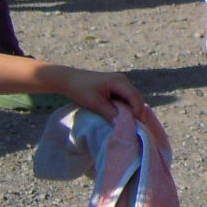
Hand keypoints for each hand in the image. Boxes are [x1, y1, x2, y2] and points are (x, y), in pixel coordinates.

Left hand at [44, 66, 165, 141]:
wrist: (69, 80)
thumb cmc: (80, 90)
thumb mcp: (94, 103)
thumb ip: (109, 112)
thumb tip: (122, 124)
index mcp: (119, 81)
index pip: (134, 97)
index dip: (136, 110)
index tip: (135, 124)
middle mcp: (123, 80)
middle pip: (136, 97)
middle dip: (137, 111)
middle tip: (135, 126)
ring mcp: (120, 82)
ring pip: (132, 98)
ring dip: (131, 109)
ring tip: (129, 123)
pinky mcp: (116, 86)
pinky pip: (126, 97)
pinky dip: (126, 107)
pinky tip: (122, 116)